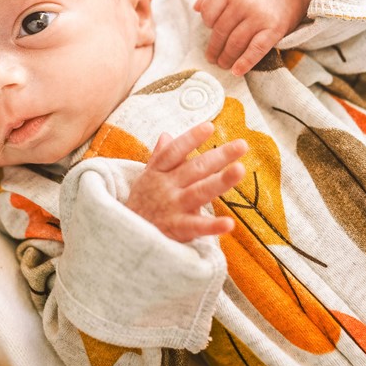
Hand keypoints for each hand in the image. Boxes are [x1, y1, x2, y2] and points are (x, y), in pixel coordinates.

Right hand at [125, 122, 245, 242]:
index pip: (175, 152)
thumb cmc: (139, 206)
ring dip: (220, 181)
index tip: (209, 127)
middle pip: (195, 168)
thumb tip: (166, 134)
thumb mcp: (144, 179)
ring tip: (240, 170)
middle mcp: (165, 187)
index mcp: (158, 173)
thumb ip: (158, 157)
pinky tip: (229, 223)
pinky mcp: (177, 229)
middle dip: (219, 156)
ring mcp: (172, 208)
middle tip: (242, 145)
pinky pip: (197, 227)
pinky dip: (212, 226)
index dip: (191, 138)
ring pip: (199, 192)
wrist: (123, 239)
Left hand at [193, 0, 313, 75]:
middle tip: (211, 58)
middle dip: (214, 48)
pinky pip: (256, 50)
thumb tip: (196, 8)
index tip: (211, 30)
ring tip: (222, 64)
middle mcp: (244, 2)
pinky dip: (245, 63)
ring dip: (226, 58)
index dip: (207, 23)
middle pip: (221, 32)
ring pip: (235, 43)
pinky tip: (237, 71)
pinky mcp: (274, 30)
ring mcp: (259, 16)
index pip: (208, 12)